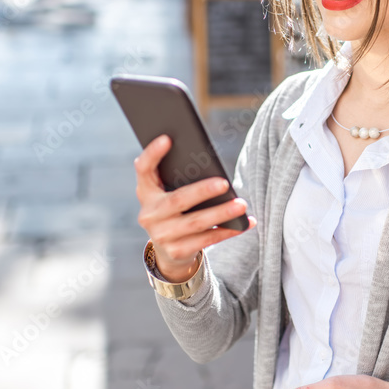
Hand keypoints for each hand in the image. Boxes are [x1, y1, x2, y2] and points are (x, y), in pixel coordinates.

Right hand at [134, 134, 255, 281]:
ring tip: (241, 204)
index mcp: (146, 192)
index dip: (152, 154)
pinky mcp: (177, 251)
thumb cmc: (176, 210)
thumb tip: (211, 165)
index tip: (167, 138)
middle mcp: (149, 214)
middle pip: (177, 200)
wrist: (168, 250)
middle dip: (202, 191)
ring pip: (196, 222)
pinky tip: (245, 223)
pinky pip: (207, 239)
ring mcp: (161, 235)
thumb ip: (180, 178)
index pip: (143, 169)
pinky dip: (228, 230)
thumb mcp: (170, 193)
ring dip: (221, 213)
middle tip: (224, 183)